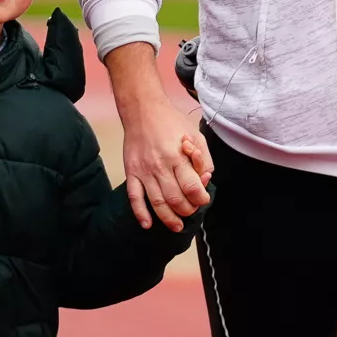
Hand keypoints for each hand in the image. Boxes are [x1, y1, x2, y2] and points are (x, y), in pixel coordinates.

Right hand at [106, 41, 211, 230]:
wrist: (142, 109)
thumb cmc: (172, 122)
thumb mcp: (196, 135)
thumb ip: (204, 159)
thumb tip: (205, 180)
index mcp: (178, 156)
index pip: (192, 187)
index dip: (201, 198)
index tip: (203, 199)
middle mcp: (160, 165)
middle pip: (176, 199)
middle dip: (187, 211)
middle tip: (190, 211)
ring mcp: (144, 170)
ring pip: (157, 203)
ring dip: (168, 219)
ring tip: (176, 227)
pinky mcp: (131, 172)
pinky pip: (134, 197)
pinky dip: (140, 213)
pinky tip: (147, 224)